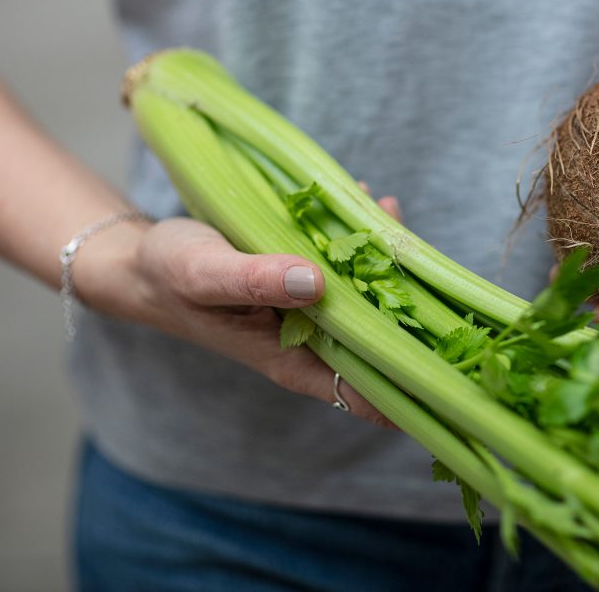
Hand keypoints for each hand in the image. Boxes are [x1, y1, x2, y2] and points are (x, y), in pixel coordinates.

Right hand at [73, 195, 403, 428]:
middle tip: (421, 255)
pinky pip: (358, 263)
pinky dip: (369, 237)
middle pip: (390, 340)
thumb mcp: (205, 274)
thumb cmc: (171, 276)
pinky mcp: (316, 278)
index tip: (454, 355)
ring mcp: (321, 311)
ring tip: (387, 214)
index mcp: (298, 363)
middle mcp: (319, 343)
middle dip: (416, 304)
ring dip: (393, 260)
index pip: (374, 395)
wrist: (144, 262)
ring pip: (379, 296)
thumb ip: (255, 280)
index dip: (418, 384)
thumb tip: (316, 282)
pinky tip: (369, 202)